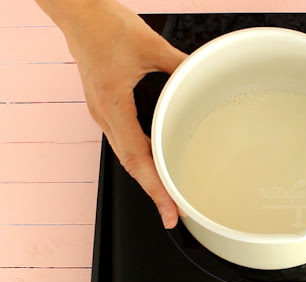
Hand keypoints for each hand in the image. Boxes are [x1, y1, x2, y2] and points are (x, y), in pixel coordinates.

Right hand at [44, 0, 186, 227]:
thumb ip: (180, 65)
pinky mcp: (106, 108)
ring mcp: (102, 114)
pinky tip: (154, 166)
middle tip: (174, 214)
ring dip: (146, 179)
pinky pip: (123, 142)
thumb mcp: (150, 44)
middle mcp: (104, 115)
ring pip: (125, 157)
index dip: (156, 188)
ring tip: (167, 198)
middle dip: (153, 193)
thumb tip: (205, 80)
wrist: (78, 13)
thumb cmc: (106, 26)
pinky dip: (140, 160)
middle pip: (130, 166)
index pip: (137, 158)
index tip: (171, 209)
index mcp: (113, 105)